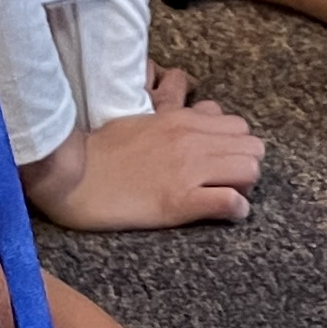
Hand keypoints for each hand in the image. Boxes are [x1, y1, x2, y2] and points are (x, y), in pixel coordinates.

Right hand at [20, 71, 264, 230]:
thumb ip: (174, 114)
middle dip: (247, 166)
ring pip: (251, 170)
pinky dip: (234, 211)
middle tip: (229, 181)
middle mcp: (191, 140)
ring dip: (245, 186)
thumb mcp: (143, 119)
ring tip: (226, 196)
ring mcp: (188, 170)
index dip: (237, 147)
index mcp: (182, 120)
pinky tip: (223, 214)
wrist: (72, 178)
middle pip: (254, 148)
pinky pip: (231, 203)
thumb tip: (202, 112)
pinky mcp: (180, 201)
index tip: (224, 162)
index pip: (239, 126)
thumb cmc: (101, 151)